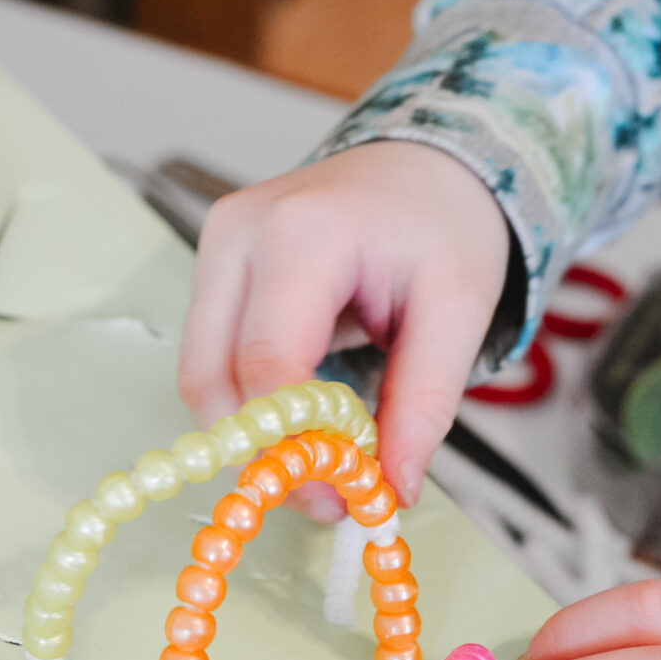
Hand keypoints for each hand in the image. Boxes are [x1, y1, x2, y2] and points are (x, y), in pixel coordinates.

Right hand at [178, 141, 509, 519]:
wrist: (423, 164)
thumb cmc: (442, 225)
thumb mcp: (460, 310)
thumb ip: (425, 401)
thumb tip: (390, 489)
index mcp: (302, 232)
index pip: (268, 363)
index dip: (294, 444)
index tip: (340, 496)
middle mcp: (238, 233)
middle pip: (213, 376)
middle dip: (263, 451)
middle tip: (327, 496)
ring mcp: (215, 246)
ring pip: (201, 375)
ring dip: (253, 434)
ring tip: (321, 460)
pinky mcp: (213, 267)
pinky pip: (211, 358)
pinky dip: (251, 404)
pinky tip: (304, 419)